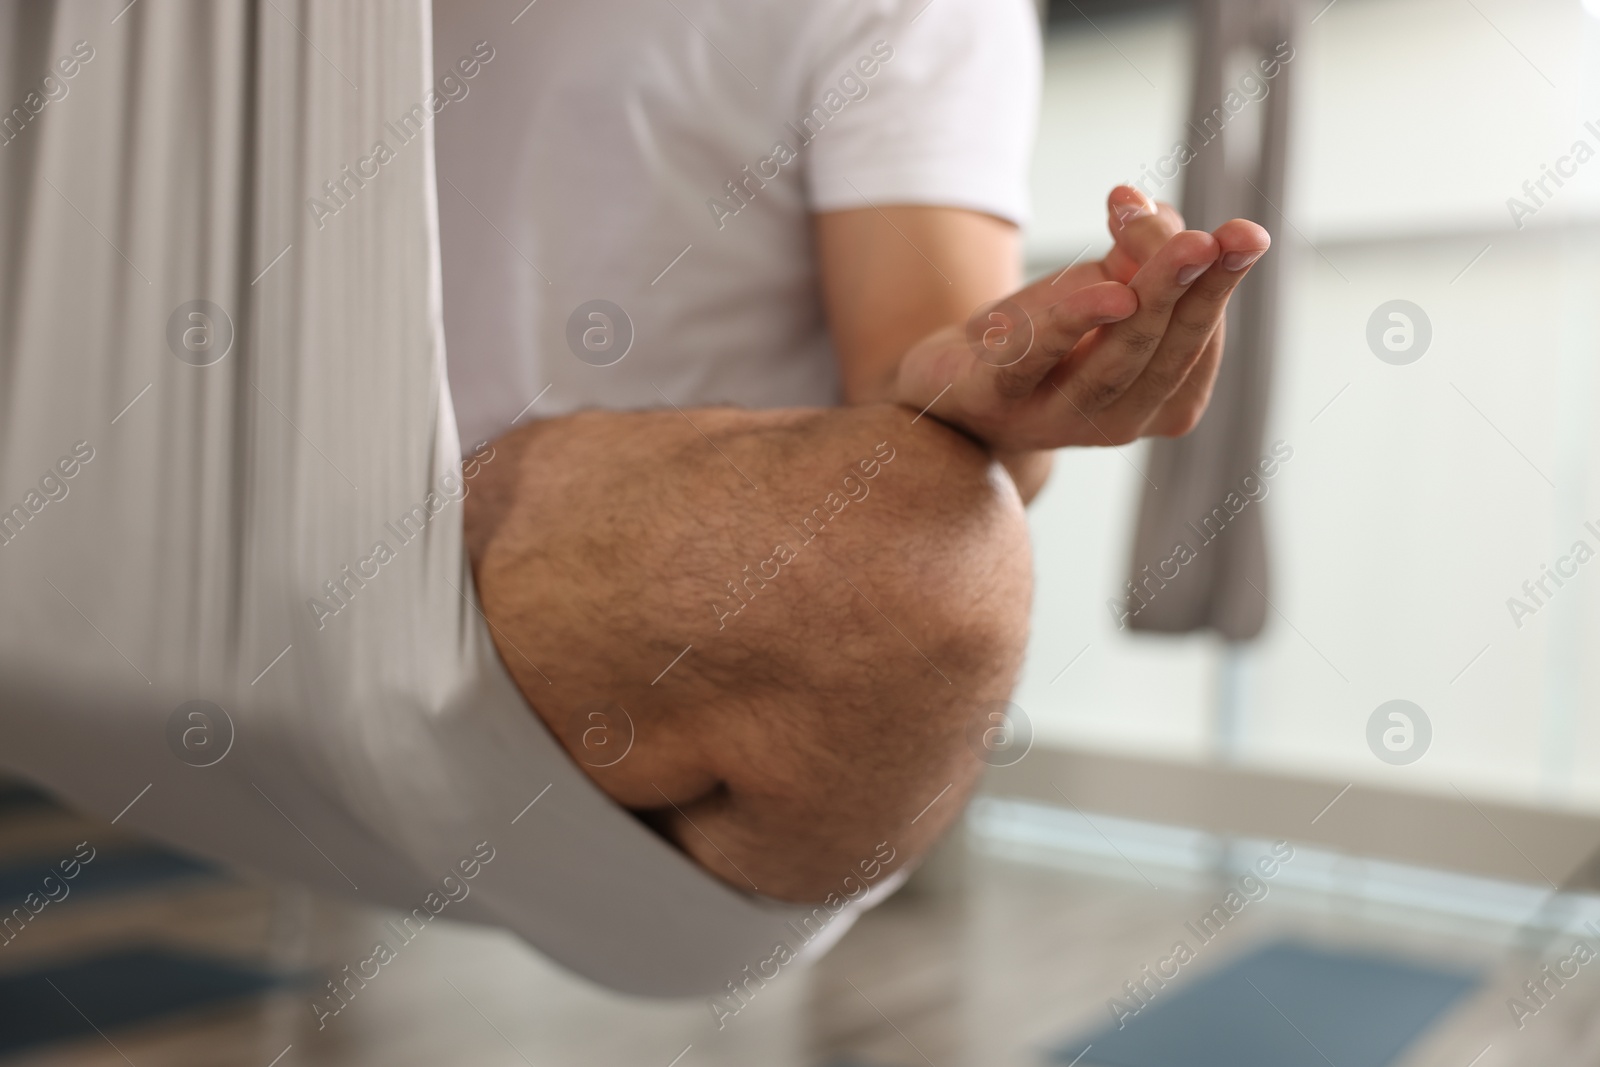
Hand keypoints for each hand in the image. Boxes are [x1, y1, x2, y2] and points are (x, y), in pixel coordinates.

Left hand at [895, 187, 1269, 451]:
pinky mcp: (994, 400)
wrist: (955, 379)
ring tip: (1184, 251)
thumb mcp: (1103, 281)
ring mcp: (1057, 421)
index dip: (1217, 283)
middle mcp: (1120, 422)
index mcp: (1161, 400)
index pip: (1201, 340)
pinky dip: (1072, 327)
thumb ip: (1139, 245)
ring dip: (1151, 302)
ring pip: (1115, 363)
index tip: (1239, 230)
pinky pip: (1035, 362)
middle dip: (1198, 293)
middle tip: (1217, 241)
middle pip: (1168, 352)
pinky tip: (1109, 296)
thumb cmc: (1045, 332)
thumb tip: (1137, 202)